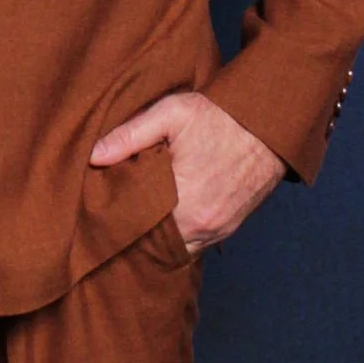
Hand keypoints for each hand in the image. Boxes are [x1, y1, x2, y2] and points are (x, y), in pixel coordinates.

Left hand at [89, 89, 285, 253]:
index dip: (118, 222)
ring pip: (176, 248)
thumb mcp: (171, 114)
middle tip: (113, 219)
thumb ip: (129, 136)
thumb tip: (93, 156)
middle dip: (135, 234)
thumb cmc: (220, 117)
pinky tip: (163, 223)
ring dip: (157, 239)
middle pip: (155, 244)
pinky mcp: (228, 229)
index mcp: (183, 201)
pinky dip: (178, 237)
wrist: (270, 125)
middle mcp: (201, 224)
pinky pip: (195, 245)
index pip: (137, 228)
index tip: (101, 213)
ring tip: (136, 222)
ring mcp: (217, 230)